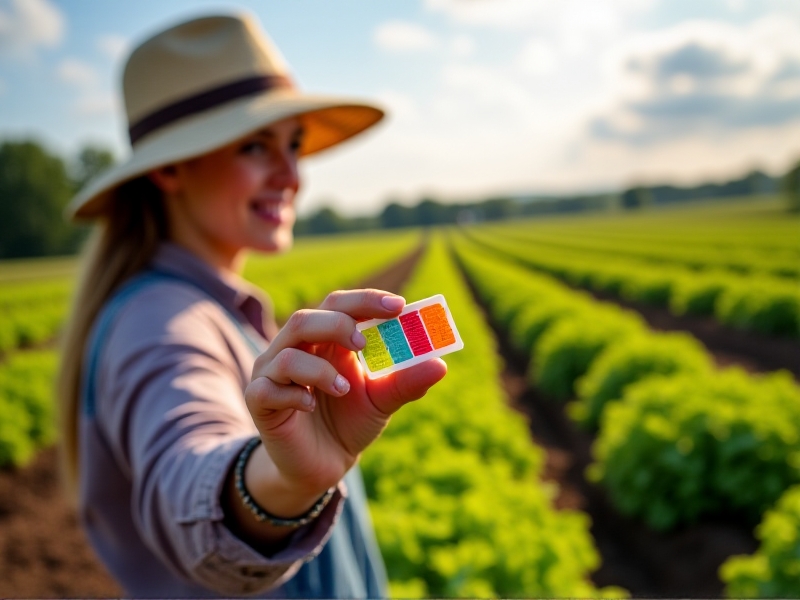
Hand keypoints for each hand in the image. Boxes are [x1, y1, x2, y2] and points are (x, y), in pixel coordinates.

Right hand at [244, 289, 446, 513]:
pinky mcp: (259, 403)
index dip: (366, 300)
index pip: (339, 305)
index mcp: (326, 341)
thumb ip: (405, 382)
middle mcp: (295, 350)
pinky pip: (267, 389)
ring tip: (344, 389)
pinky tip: (312, 406)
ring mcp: (272, 375)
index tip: (399, 306)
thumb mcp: (382, 401)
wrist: (322, 466)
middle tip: (364, 343)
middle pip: (306, 318)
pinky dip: (294, 394)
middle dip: (337, 325)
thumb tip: (441, 365)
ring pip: (287, 353)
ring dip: (319, 369)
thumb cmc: (350, 423)